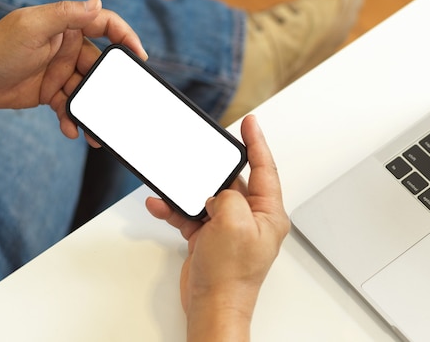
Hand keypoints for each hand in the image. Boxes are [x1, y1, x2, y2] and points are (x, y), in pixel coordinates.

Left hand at [0, 0, 145, 139]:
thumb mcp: (33, 27)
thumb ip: (66, 15)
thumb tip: (97, 3)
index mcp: (67, 27)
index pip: (105, 26)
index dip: (126, 37)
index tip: (139, 56)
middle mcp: (68, 48)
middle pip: (100, 67)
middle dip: (109, 88)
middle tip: (118, 107)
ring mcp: (61, 71)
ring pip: (87, 92)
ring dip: (93, 111)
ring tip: (96, 132)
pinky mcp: (52, 92)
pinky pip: (70, 107)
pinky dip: (72, 119)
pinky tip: (71, 130)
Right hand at [145, 115, 289, 341]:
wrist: (211, 307)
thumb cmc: (232, 277)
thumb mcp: (234, 224)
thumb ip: (228, 197)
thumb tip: (217, 193)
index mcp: (268, 214)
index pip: (265, 168)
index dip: (257, 142)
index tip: (251, 122)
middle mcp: (250, 218)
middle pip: (232, 181)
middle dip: (214, 169)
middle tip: (204, 153)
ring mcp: (228, 228)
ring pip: (207, 196)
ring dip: (187, 192)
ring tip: (172, 184)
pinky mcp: (209, 237)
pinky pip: (191, 214)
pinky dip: (176, 209)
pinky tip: (162, 205)